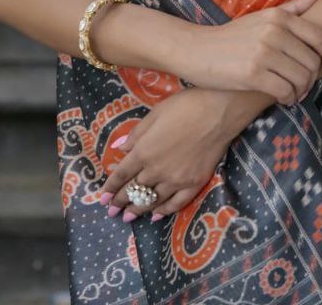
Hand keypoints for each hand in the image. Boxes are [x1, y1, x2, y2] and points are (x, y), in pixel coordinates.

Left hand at [99, 88, 236, 220]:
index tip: (103, 197)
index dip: (111, 187)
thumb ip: (137, 133)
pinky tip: (156, 215)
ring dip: (138, 209)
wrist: (218, 111)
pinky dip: (164, 211)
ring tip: (128, 217)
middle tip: (111, 211)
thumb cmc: (186, 105)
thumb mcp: (156, 113)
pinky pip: (176, 203)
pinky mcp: (194, 184)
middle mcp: (156, 170)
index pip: (122, 174)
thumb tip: (119, 148)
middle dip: (120, 201)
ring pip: (152, 200)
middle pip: (134, 190)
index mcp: (144, 151)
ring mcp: (176, 180)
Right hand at [180, 0, 321, 103]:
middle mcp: (274, 31)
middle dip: (312, 78)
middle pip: (313, 62)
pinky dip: (289, 99)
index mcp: (279, 16)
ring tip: (293, 93)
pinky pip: (286, 91)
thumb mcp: (263, 16)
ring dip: (301, 91)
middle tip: (303, 85)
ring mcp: (263, 52)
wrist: (196, 50)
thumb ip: (294, 6)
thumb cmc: (233, 36)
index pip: (320, 37)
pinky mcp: (252, 74)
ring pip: (301, 78)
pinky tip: (282, 98)